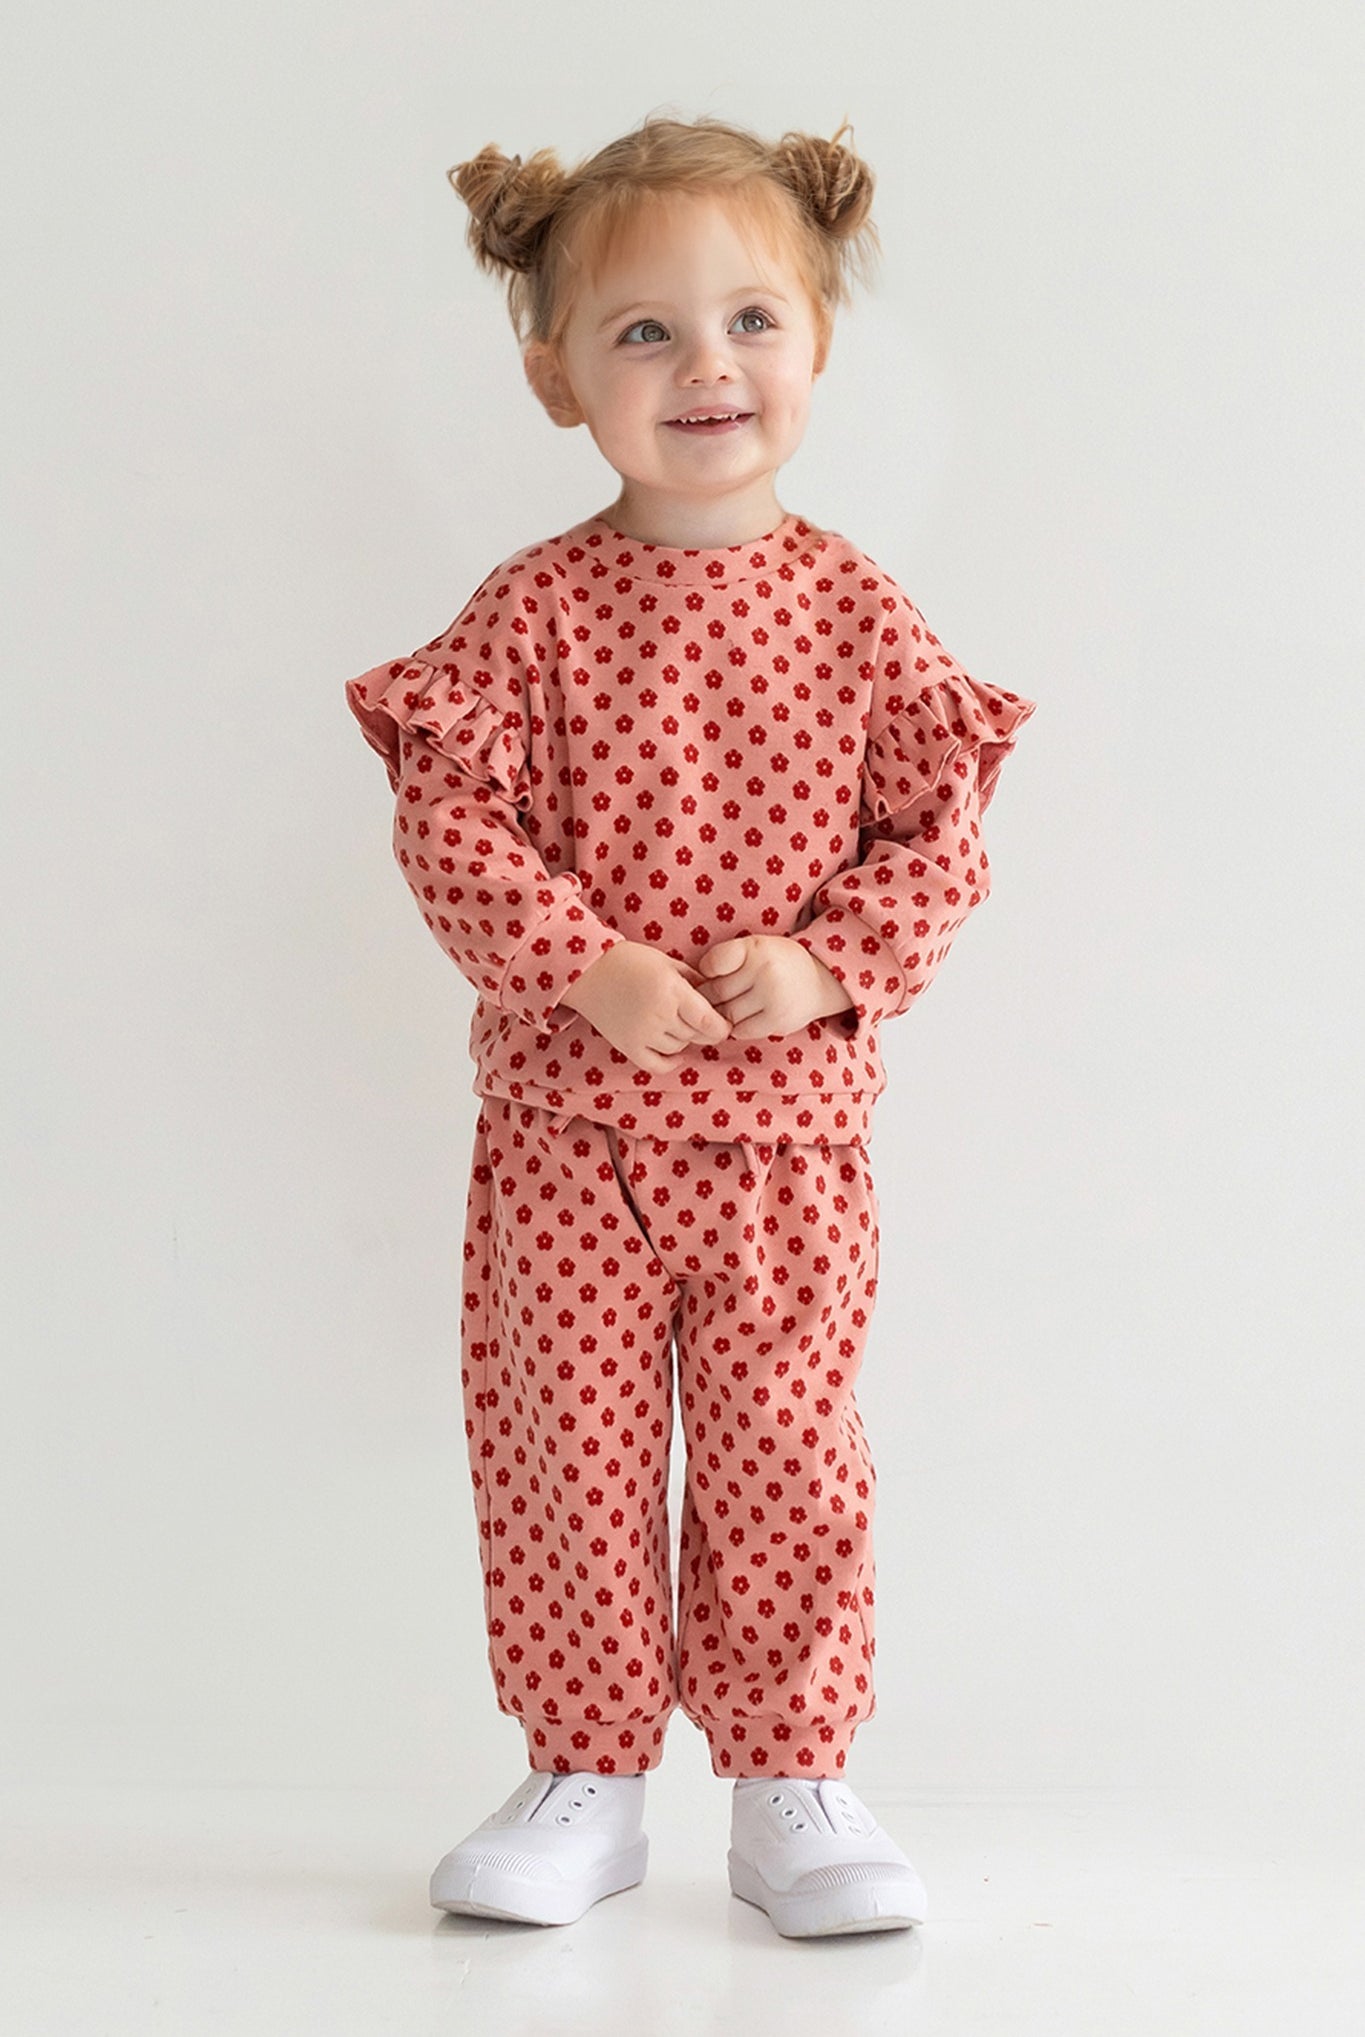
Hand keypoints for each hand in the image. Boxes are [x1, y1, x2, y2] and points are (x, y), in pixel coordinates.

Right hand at [558, 940, 733, 1074]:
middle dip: (702, 1030)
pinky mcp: (628, 1046)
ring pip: (678, 1048)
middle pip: (694, 1035)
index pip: (707, 1022)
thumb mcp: (667, 962)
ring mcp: (642, 1034)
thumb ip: (694, 981)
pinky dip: (670, 1062)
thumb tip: (716, 1000)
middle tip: (699, 1020)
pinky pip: (657, 1065)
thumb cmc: (631, 960)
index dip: (720, 1028)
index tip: (723, 1025)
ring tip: (676, 1023)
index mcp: (671, 991)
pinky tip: (674, 1052)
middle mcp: (658, 1015)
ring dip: (683, 1039)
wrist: (589, 971)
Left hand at [691, 935, 854, 1036]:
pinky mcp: (777, 1021)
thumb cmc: (776, 963)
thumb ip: (726, 960)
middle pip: (716, 993)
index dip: (704, 973)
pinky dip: (737, 1027)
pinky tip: (742, 1018)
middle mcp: (765, 972)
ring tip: (726, 1008)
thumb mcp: (755, 948)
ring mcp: (772, 999)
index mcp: (756, 948)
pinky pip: (741, 1031)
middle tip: (710, 999)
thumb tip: (691, 988)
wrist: (820, 980)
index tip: (710, 975)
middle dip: (708, 998)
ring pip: (727, 1014)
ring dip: (721, 1015)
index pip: (712, 964)